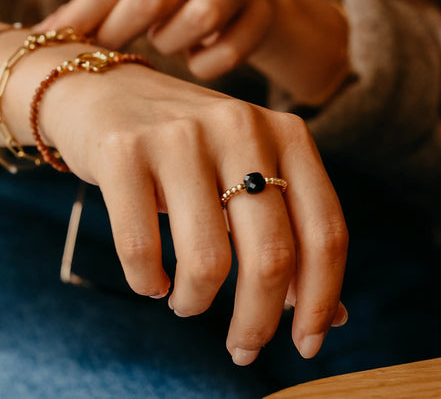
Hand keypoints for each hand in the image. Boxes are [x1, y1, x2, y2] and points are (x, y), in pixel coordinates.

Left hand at [38, 0, 272, 79]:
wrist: (240, 2)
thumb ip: (93, 7)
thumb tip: (39, 37)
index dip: (92, 16)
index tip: (71, 46)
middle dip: (126, 32)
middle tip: (114, 54)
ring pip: (196, 21)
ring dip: (172, 42)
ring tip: (168, 40)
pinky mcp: (263, 11)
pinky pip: (225, 54)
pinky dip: (204, 66)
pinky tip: (199, 56)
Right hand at [38, 61, 347, 364]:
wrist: (109, 93)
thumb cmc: (189, 144)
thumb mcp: (248, 172)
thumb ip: (289, 234)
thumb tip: (331, 316)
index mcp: (286, 133)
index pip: (325, 231)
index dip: (320, 300)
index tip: (305, 344)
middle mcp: (240, 126)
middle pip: (272, 256)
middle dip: (257, 322)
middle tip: (241, 346)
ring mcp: (180, 136)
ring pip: (208, 260)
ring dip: (196, 302)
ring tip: (187, 300)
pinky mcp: (124, 150)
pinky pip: (141, 248)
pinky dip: (147, 283)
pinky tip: (151, 281)